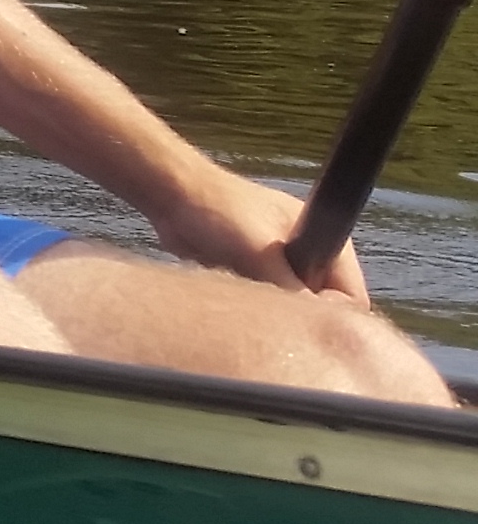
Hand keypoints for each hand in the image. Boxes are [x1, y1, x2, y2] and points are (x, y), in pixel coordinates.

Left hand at [148, 165, 371, 304]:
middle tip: (268, 317)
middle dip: (299, 316)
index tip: (304, 328)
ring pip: (291, 309)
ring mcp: (281, 264)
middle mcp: (308, 254)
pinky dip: (252, 307)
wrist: (171, 195)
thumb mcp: (260, 251)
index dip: (335, 316)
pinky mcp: (254, 273)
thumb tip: (317, 325)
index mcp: (324, 240)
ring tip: (244, 302)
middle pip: (322, 306)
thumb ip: (292, 286)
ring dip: (271, 312)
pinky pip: (265, 304)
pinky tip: (231, 301)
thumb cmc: (218, 211)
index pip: (352, 295)